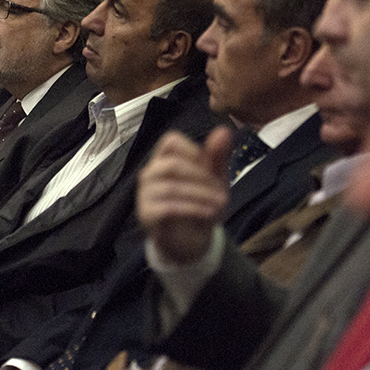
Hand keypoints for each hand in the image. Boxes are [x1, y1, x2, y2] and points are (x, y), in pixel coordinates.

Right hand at [137, 128, 232, 263]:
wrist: (191, 240)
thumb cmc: (200, 204)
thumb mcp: (214, 179)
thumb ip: (217, 155)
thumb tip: (224, 129)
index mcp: (164, 159)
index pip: (171, 140)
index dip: (193, 151)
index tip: (211, 168)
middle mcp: (150, 172)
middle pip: (172, 164)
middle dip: (201, 177)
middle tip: (222, 192)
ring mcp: (145, 193)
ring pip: (171, 187)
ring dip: (201, 195)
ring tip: (221, 204)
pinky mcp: (146, 213)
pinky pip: (168, 207)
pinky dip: (193, 209)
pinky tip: (209, 214)